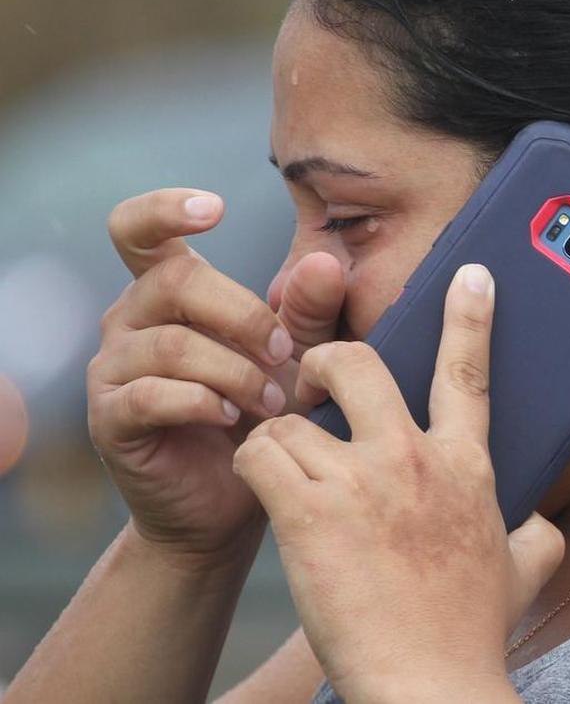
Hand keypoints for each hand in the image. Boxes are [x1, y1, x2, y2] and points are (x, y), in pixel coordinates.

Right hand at [86, 188, 346, 563]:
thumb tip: (324, 262)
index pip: (138, 230)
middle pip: (176, 281)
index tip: (215, 207)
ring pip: (171, 342)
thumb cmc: (265, 411)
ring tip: (272, 401)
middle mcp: (130, 320)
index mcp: (167, 291)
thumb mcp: (298, 356)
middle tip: (286, 353)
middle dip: (244, 315)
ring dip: (235, 370)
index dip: (165, 208)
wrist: (236, 496)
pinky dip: (204, 402)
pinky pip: (153, 394)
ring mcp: (113, 369)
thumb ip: (310, 310)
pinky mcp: (111, 418)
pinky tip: (234, 419)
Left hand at [232, 263, 563, 702]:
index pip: (468, 371)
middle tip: (312, 390)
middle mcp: (414, 459)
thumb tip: (546, 528)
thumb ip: (536, 539)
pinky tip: (267, 493)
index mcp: (465, 466)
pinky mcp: (310, 511)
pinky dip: (254, 465)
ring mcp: (362, 481)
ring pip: (292, 415)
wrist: (430, 684)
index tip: (471, 276)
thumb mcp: (519, 575)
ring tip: (284, 471)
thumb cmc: (468, 633)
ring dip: (280, 438)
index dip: (469, 315)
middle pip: (357, 362)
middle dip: (326, 364)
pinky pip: (261, 452)